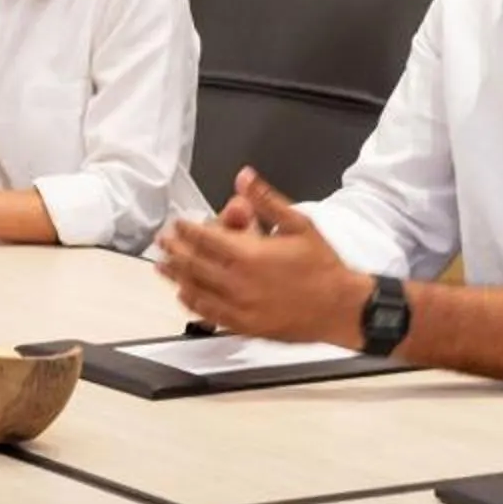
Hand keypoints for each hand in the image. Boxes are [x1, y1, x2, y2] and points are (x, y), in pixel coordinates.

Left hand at [154, 169, 366, 346]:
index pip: (205, 239)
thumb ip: (265, 200)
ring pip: (197, 290)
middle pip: (195, 264)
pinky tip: (185, 295)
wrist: (339, 308)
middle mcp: (238, 282)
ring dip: (177, 276)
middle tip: (164, 242)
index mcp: (249, 255)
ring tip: (163, 266)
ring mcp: (239, 307)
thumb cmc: (322, 266)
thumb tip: (243, 177)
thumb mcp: (298, 224)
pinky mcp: (244, 326)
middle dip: (176, 251)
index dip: (187, 230)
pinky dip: (194, 303)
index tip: (178, 223)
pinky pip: (210, 314)